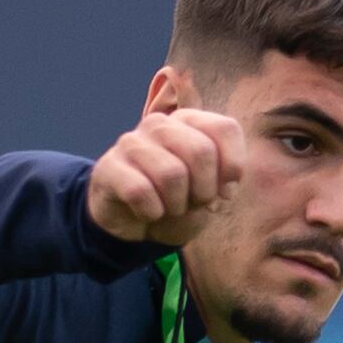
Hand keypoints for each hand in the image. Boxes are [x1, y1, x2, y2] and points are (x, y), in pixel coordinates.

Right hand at [86, 105, 245, 246]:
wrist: (129, 221)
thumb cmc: (174, 200)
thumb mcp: (208, 191)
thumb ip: (224, 180)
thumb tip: (225, 188)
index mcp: (188, 122)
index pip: (225, 128)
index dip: (233, 166)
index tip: (224, 191)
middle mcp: (160, 124)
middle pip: (201, 152)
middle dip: (205, 191)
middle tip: (194, 204)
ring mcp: (131, 143)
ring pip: (171, 175)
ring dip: (177, 206)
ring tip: (169, 209)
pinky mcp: (109, 167)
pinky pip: (140, 192)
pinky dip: (151, 213)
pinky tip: (148, 214)